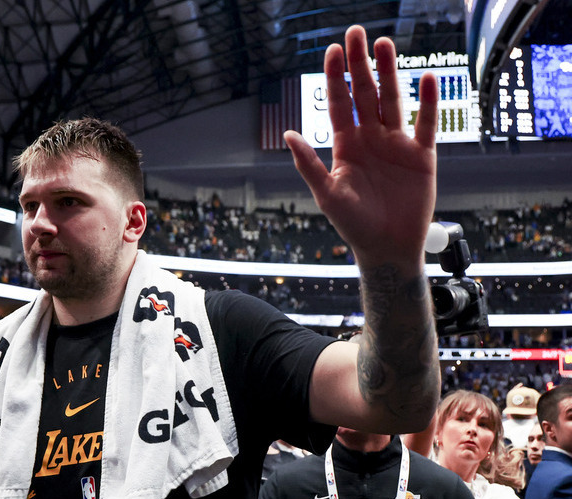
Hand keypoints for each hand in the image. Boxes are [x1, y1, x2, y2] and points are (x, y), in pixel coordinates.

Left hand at [284, 25, 437, 268]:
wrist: (386, 247)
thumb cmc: (353, 224)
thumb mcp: (326, 193)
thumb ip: (308, 163)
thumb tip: (288, 134)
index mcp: (346, 145)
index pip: (339, 103)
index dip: (336, 77)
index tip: (332, 50)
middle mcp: (371, 139)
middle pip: (365, 93)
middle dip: (360, 64)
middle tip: (357, 33)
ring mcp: (397, 144)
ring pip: (393, 101)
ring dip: (390, 73)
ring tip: (385, 45)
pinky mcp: (422, 156)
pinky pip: (426, 124)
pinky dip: (428, 102)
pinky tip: (425, 78)